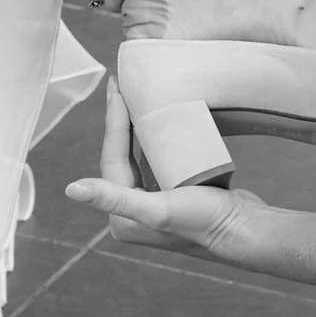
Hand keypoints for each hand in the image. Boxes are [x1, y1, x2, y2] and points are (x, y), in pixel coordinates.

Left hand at [64, 83, 271, 263]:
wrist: (245, 231)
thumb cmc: (203, 222)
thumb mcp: (158, 209)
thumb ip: (115, 199)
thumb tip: (70, 189)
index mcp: (122, 217)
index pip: (113, 159)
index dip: (114, 122)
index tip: (116, 89)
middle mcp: (133, 212)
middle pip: (123, 156)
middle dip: (121, 120)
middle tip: (121, 85)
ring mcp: (155, 203)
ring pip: (140, 155)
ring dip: (138, 127)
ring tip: (138, 96)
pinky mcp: (175, 195)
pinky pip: (159, 159)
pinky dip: (157, 138)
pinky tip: (160, 118)